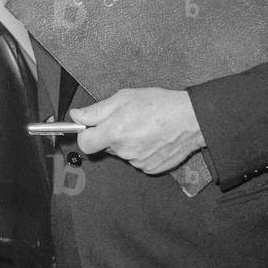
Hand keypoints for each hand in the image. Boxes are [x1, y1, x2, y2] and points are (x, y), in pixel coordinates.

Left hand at [70, 88, 205, 174]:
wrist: (191, 119)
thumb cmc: (159, 104)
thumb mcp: (124, 98)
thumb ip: (96, 110)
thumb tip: (76, 115)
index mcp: (114, 132)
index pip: (85, 144)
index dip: (86, 134)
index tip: (91, 127)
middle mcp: (124, 151)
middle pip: (105, 147)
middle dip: (110, 135)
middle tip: (125, 120)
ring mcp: (138, 162)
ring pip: (122, 153)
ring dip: (126, 142)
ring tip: (143, 128)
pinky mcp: (151, 169)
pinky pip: (137, 160)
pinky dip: (141, 151)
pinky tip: (152, 138)